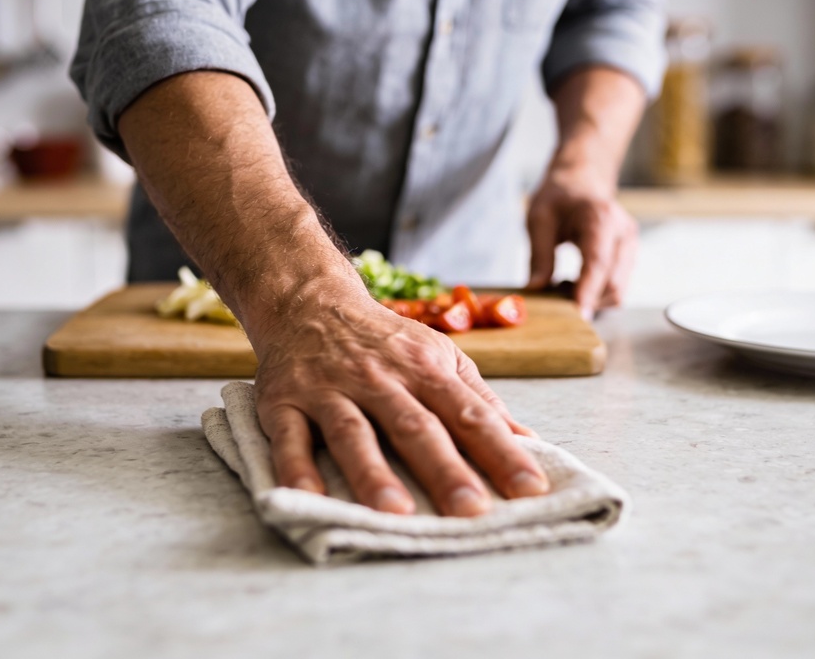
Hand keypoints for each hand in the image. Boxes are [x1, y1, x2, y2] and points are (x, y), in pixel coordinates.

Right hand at [250, 280, 548, 516]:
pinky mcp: (284, 401)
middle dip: (445, 469)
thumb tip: (528, 441)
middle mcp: (379, 377)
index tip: (531, 489)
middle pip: (415, 426)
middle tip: (471, 511)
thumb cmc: (385, 341)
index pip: (470, 414)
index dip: (502, 452)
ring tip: (395, 512)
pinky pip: (289, 437)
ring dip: (374, 472)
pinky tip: (310, 500)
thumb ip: (479, 401)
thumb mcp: (439, 356)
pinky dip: (297, 469)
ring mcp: (329, 388)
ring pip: (353, 432)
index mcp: (425, 368)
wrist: (309, 301)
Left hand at [526, 164, 638, 316]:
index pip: (598, 263)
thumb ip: (539, 254)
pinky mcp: (629, 258)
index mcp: (601, 219)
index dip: (588, 292)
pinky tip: (575, 282)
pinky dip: (596, 294)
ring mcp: (630, 247)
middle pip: (613, 284)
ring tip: (562, 284)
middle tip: (554, 295)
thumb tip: (535, 289)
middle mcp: (623, 234)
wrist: (582, 181)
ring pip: (617, 291)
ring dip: (590, 299)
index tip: (576, 314)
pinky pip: (616, 287)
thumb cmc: (559, 196)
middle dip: (586, 300)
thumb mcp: (539, 218)